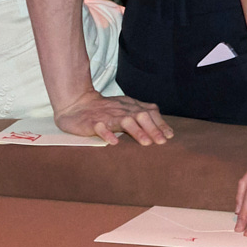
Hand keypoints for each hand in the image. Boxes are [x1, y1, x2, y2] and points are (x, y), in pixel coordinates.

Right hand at [52, 88, 173, 145]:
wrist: (77, 103)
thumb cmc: (105, 110)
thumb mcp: (126, 109)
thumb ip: (142, 116)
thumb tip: (163, 130)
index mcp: (131, 106)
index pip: (150, 112)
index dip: (161, 124)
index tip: (170, 136)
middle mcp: (122, 110)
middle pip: (141, 116)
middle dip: (153, 128)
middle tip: (162, 142)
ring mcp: (107, 115)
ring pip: (124, 121)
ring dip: (137, 131)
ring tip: (145, 143)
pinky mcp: (92, 122)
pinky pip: (100, 127)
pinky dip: (107, 134)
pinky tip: (114, 142)